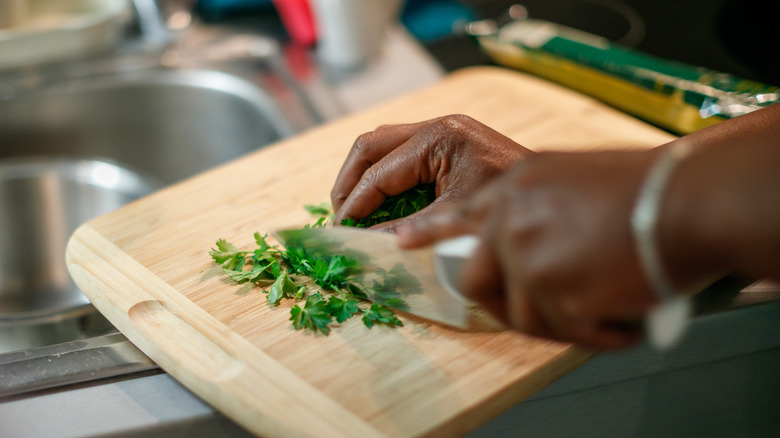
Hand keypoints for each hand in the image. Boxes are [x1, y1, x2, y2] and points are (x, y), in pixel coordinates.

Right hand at [331, 115, 530, 230]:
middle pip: (371, 145)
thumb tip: (366, 244)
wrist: (554, 199)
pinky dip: (384, 174)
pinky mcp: (447, 141)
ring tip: (354, 208)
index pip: (380, 171)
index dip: (355, 203)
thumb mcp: (453, 218)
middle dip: (350, 181)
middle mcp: (438, 126)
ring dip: (363, 175)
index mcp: (439, 138)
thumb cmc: (508, 207)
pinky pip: (400, 151)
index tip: (341, 230)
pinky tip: (382, 200)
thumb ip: (407, 229)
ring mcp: (443, 130)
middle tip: (341, 216)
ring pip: (382, 144)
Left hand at [398, 149, 675, 349]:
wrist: (686, 200)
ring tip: (598, 307)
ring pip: (521, 314)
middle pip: (475, 279)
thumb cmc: (646, 187)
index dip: (430, 232)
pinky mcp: (551, 294)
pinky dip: (592, 332)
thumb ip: (536, 203)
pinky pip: (560, 332)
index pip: (457, 214)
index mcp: (515, 187)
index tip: (405, 243)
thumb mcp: (573, 175)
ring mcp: (527, 258)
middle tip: (530, 306)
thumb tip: (523, 234)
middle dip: (498, 300)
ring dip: (558, 319)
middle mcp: (510, 221)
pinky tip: (618, 319)